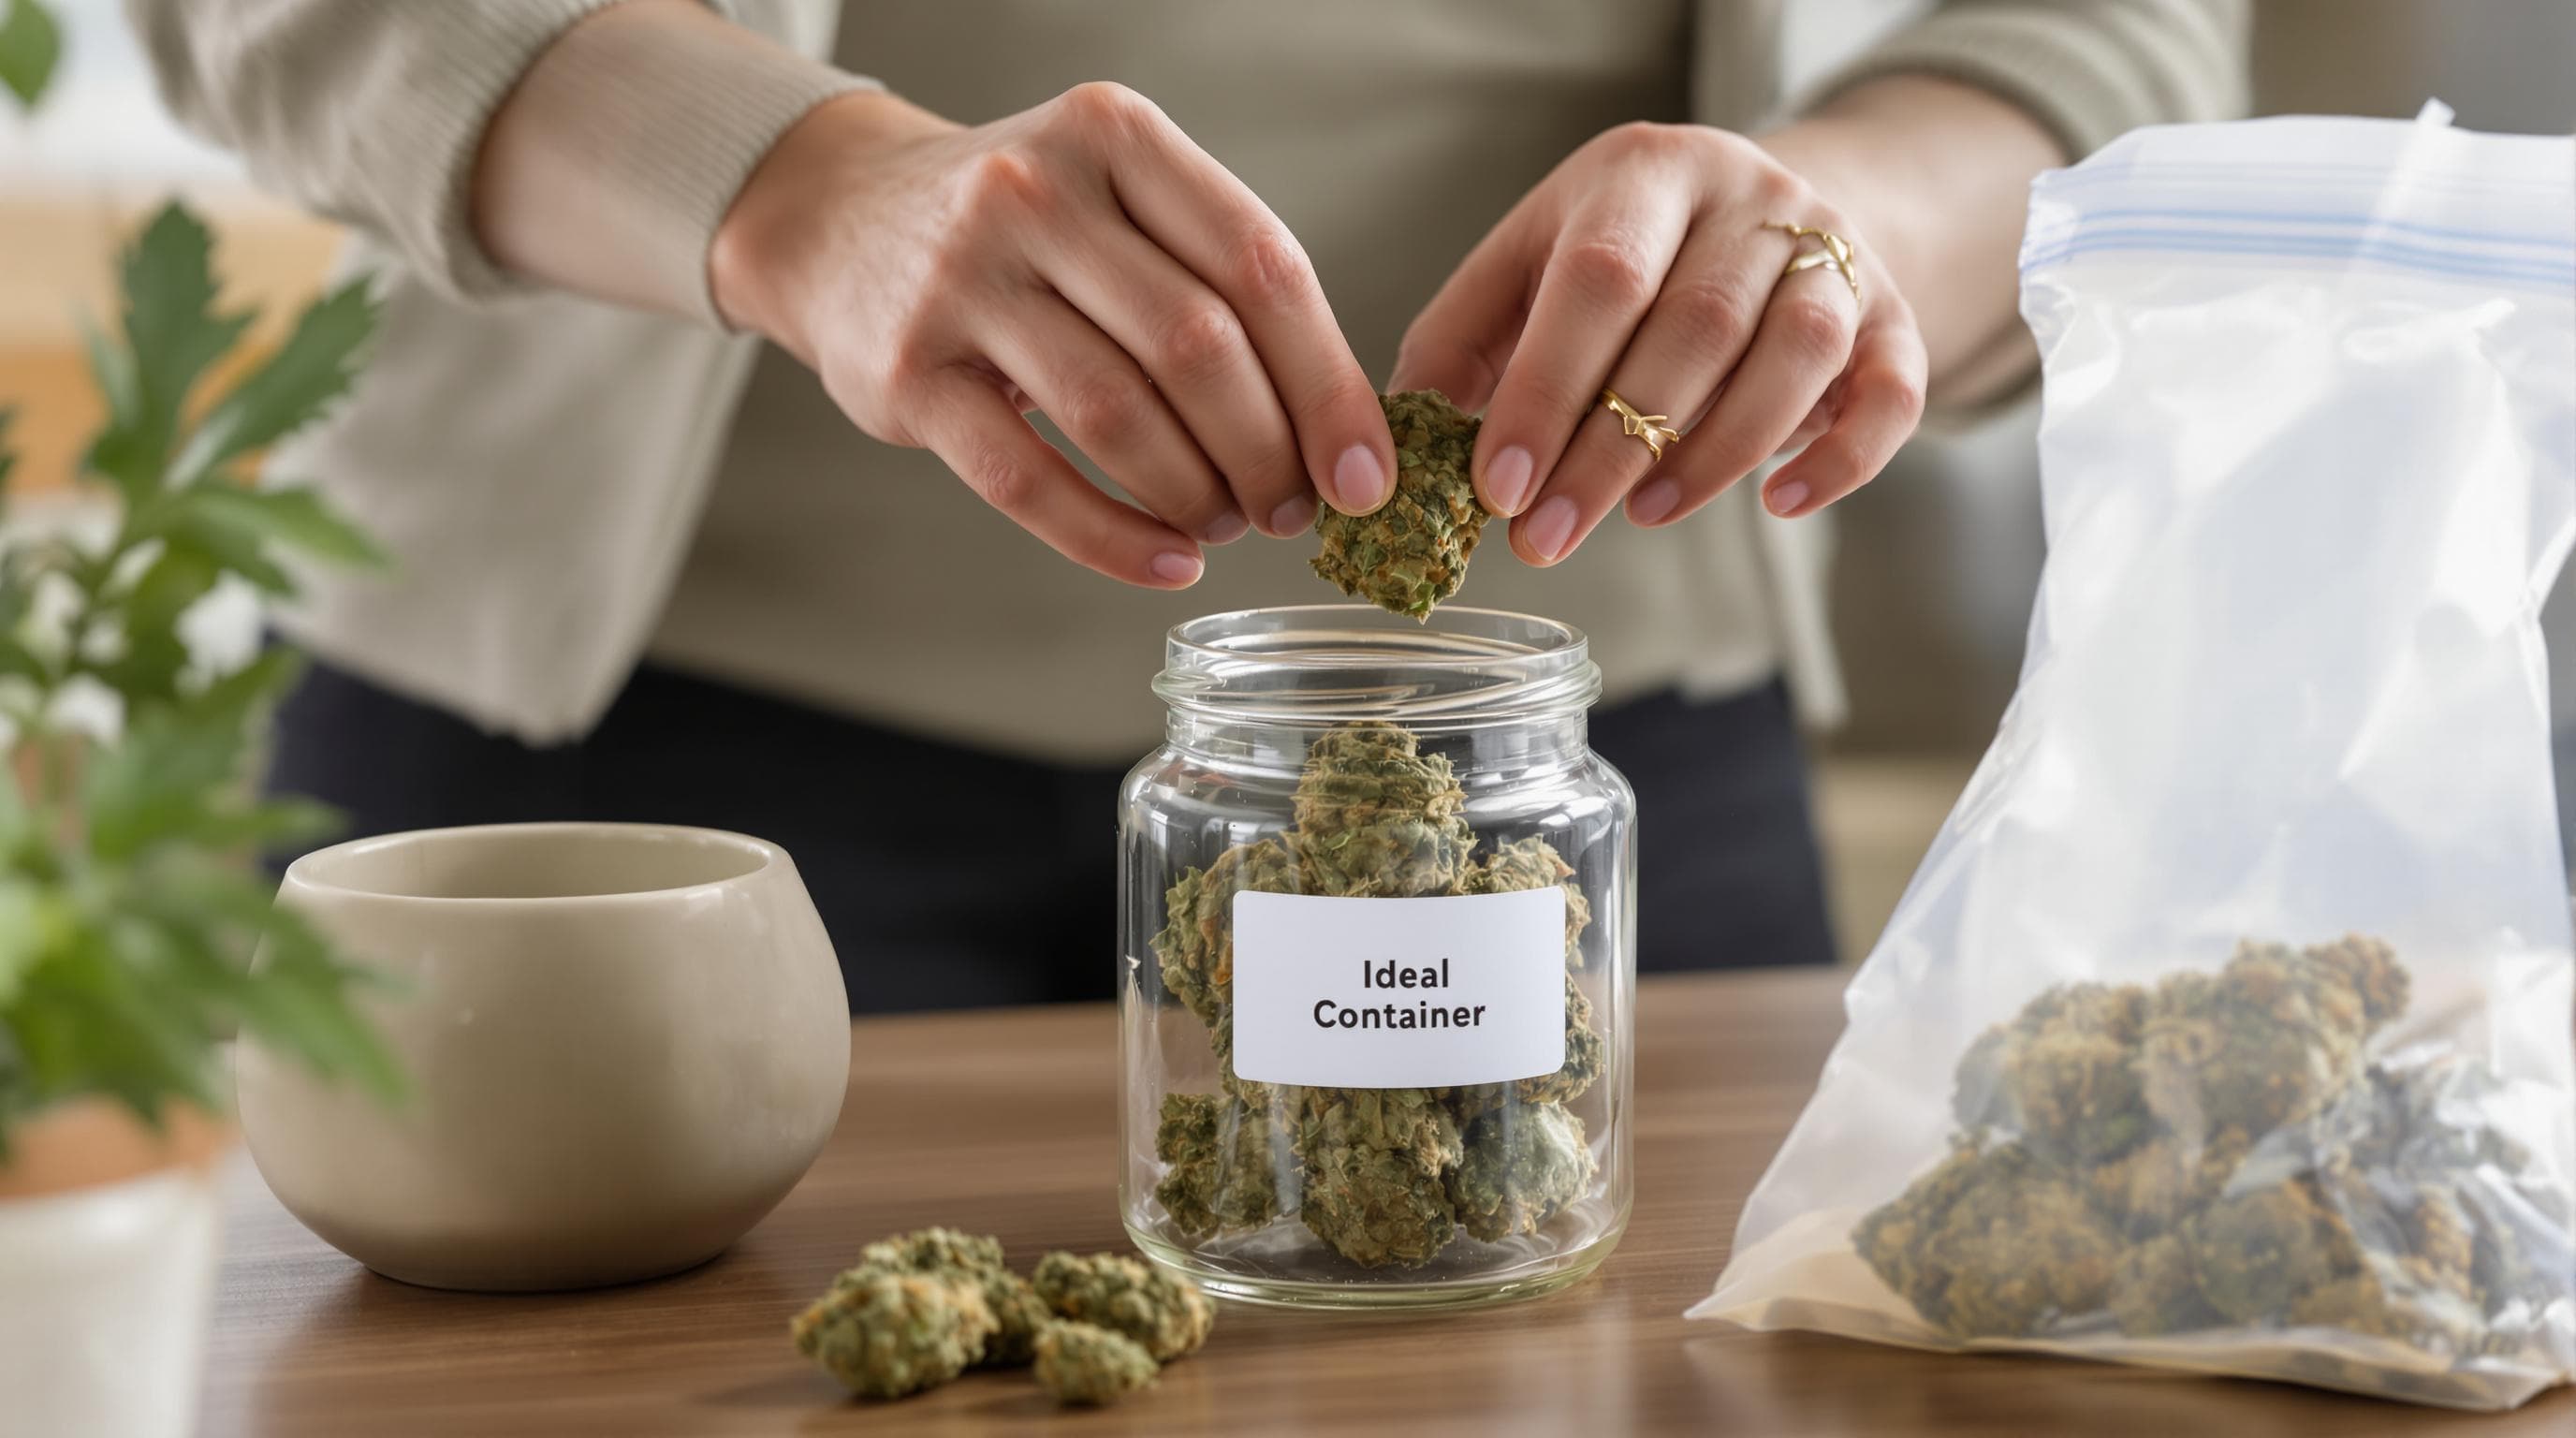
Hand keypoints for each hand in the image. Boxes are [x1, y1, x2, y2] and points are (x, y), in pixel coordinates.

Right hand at [709, 83, 1394, 587]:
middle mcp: (1034, 192)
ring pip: (1118, 418)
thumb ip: (1218, 281)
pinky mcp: (906, 375)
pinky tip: (1165, 562)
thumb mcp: (1119, 199)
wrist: (837, 219)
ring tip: (1225, 523)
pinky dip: (1113, 540)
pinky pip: (1030, 481)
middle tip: (1292, 510)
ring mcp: (960, 281)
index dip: (1328, 384)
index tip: (1364, 472)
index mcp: (1115, 136)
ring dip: (1196, 496)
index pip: (1259, 264)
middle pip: (1198, 347)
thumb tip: (1338, 435)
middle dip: (1268, 452)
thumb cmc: (1021, 228)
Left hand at [1390, 122, 1928, 566]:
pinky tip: (1778, 504)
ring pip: (1795, 352)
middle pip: (1694, 325)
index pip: (1599, 276)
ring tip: (1647, 516)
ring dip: (1716, 451)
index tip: (1500, 490)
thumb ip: (1461, 344)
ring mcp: (1831, 249)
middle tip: (1549, 535)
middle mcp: (1747, 197)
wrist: (1763, 217)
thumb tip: (1401, 449)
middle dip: (1613, 447)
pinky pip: (1893, 389)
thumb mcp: (1527, 267)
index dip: (1548, 389)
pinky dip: (1843, 457)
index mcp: (1641, 173)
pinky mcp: (1892, 313)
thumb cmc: (1618, 259)